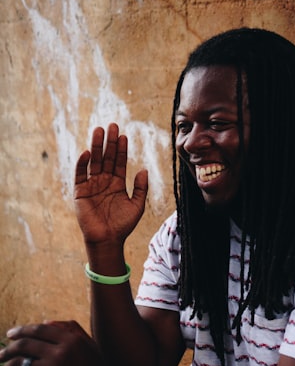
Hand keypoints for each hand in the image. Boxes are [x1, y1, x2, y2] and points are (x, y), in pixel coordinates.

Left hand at [0, 321, 110, 365]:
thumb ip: (72, 331)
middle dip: (9, 349)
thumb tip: (47, 322)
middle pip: (26, 344)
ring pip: (19, 363)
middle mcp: (63, 352)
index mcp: (73, 339)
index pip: (40, 329)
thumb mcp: (90, 348)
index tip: (11, 334)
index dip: (23, 330)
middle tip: (1, 354)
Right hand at [74, 123, 147, 247]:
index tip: (125, 135)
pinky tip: (87, 152)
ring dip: (96, 146)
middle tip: (112, 125)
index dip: (121, 149)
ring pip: (94, 161)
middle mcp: (104, 181)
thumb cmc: (123, 225)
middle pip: (106, 157)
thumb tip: (143, 169)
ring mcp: (92, 185)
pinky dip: (82, 164)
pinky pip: (80, 175)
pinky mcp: (80, 192)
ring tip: (99, 131)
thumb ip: (141, 187)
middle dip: (109, 142)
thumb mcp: (137, 205)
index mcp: (117, 183)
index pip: (119, 161)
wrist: (108, 239)